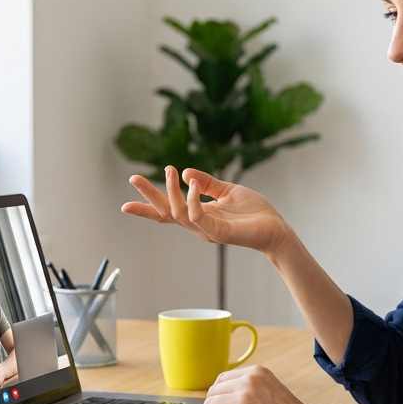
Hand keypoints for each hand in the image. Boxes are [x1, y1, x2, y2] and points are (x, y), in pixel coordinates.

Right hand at [122, 166, 294, 256]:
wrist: (276, 229)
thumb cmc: (255, 213)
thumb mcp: (228, 191)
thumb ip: (207, 183)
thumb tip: (185, 171)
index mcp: (199, 216)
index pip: (168, 212)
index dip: (148, 207)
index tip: (125, 204)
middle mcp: (199, 226)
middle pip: (165, 213)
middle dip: (148, 197)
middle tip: (133, 178)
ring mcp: (207, 231)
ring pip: (178, 214)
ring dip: (171, 191)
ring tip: (170, 171)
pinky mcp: (219, 232)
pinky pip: (198, 216)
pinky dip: (192, 199)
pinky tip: (191, 183)